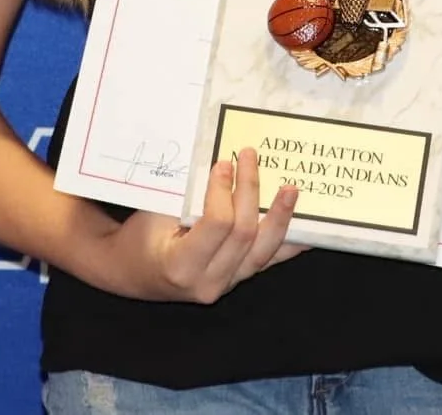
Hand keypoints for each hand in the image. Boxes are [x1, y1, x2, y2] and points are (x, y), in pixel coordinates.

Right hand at [96, 147, 301, 302]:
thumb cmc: (140, 236)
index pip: (217, 225)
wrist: (132, 270)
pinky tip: (309, 230)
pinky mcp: (238, 280)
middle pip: (244, 234)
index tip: (223, 163)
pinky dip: (288, 243)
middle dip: (250, 191)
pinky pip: (268, 262)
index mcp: (181, 266)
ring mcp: (226, 285)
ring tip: (291, 189)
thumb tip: (224, 162)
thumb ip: (188, 193)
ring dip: (279, 217)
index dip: (223, 191)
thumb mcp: (155, 212)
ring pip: (263, 252)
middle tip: (249, 157)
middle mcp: (208, 282)